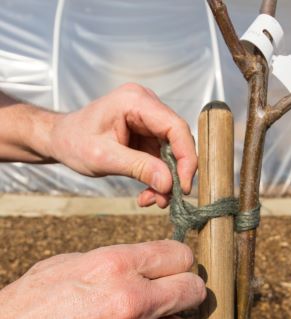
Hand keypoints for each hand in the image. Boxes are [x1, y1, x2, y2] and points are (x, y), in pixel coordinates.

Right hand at [0, 241, 205, 318]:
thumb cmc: (32, 303)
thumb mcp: (72, 264)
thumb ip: (119, 262)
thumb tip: (154, 265)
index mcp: (115, 266)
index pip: (181, 256)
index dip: (178, 260)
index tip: (174, 267)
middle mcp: (131, 303)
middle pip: (194, 291)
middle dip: (185, 289)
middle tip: (171, 292)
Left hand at [49, 83, 196, 207]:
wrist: (60, 140)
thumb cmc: (74, 142)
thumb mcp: (104, 158)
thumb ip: (139, 168)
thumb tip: (169, 184)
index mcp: (135, 101)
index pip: (175, 127)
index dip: (186, 158)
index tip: (183, 186)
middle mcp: (146, 105)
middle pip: (177, 141)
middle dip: (174, 174)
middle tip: (166, 199)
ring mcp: (148, 120)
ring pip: (171, 154)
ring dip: (165, 180)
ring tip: (151, 200)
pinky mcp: (147, 134)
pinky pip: (161, 158)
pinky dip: (157, 178)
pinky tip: (147, 194)